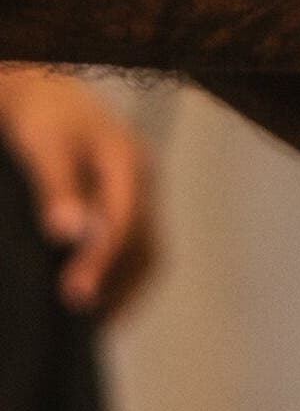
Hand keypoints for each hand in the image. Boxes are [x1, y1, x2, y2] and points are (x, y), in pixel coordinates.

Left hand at [0, 67, 157, 317]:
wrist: (45, 90)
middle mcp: (144, 178)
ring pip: (148, 249)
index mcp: (128, 160)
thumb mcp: (42, 145)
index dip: (102, 261)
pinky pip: (137, 245)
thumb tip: (69, 235)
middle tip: (87, 320)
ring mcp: (142, 190)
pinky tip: (98, 295)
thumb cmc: (40, 116)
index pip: (125, 221)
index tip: (74, 295)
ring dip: (125, 286)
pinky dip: (121, 275)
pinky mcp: (130, 201)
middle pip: (148, 243)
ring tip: (96, 320)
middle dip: (120, 285)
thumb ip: (57, 187)